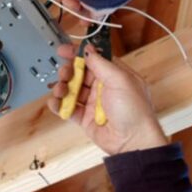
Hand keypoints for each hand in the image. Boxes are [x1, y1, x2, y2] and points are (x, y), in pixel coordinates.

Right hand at [48, 44, 167, 156]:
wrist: (133, 142)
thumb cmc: (135, 112)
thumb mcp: (120, 80)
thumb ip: (102, 63)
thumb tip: (88, 50)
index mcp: (115, 75)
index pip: (93, 58)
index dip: (78, 53)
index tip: (64, 49)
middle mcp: (103, 88)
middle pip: (79, 73)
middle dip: (68, 71)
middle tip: (64, 73)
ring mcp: (93, 103)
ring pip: (71, 89)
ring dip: (62, 87)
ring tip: (60, 90)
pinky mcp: (84, 118)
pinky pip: (67, 108)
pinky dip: (59, 104)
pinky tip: (56, 103)